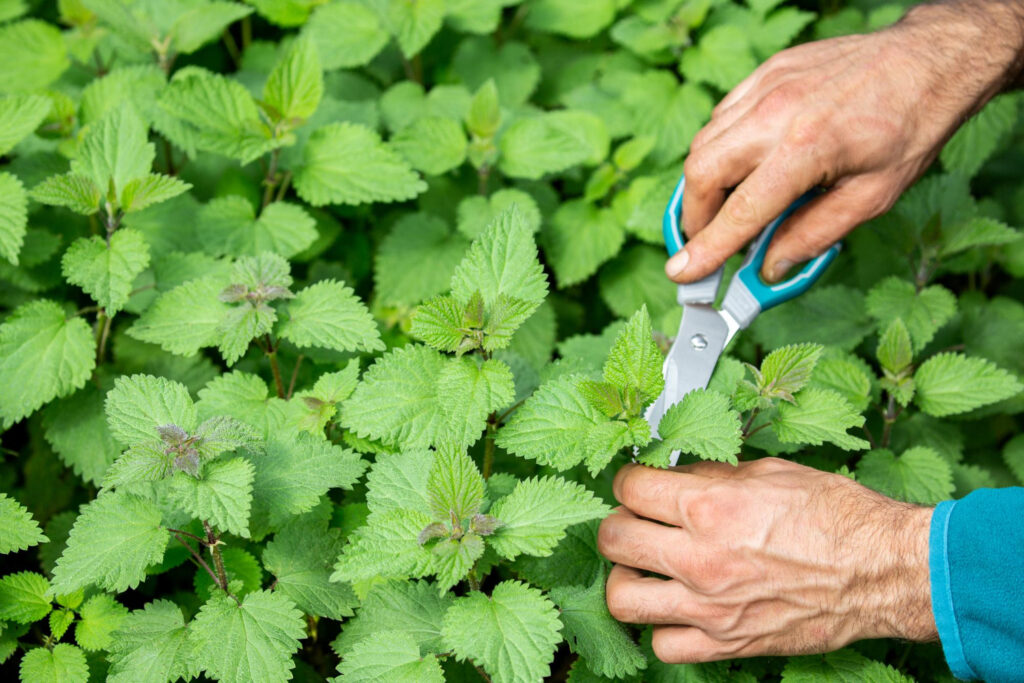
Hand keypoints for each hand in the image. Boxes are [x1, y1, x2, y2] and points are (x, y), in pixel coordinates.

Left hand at [597, 458, 936, 662]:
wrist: (883, 571)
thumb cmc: (838, 518)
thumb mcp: (770, 472)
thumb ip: (713, 475)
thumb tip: (677, 472)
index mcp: (710, 506)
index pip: (629, 487)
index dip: (628, 480)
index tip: (637, 483)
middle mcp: (701, 556)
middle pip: (614, 539)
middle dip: (619, 523)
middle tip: (636, 521)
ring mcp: (709, 606)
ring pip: (622, 598)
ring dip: (626, 578)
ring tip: (645, 568)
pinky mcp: (727, 643)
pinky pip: (662, 646)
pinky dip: (663, 628)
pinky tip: (678, 609)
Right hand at [668, 0, 1023, 283]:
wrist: (931, 59)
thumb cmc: (911, 127)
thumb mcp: (873, 197)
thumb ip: (814, 235)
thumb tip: (770, 266)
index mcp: (807, 149)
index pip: (740, 212)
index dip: (707, 249)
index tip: (682, 273)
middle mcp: (777, 113)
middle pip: (702, 171)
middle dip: (694, 216)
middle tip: (707, 241)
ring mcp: (767, 87)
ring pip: (705, 141)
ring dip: (705, 182)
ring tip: (726, 206)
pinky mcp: (767, 72)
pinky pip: (724, 115)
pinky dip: (721, 146)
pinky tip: (743, 164)